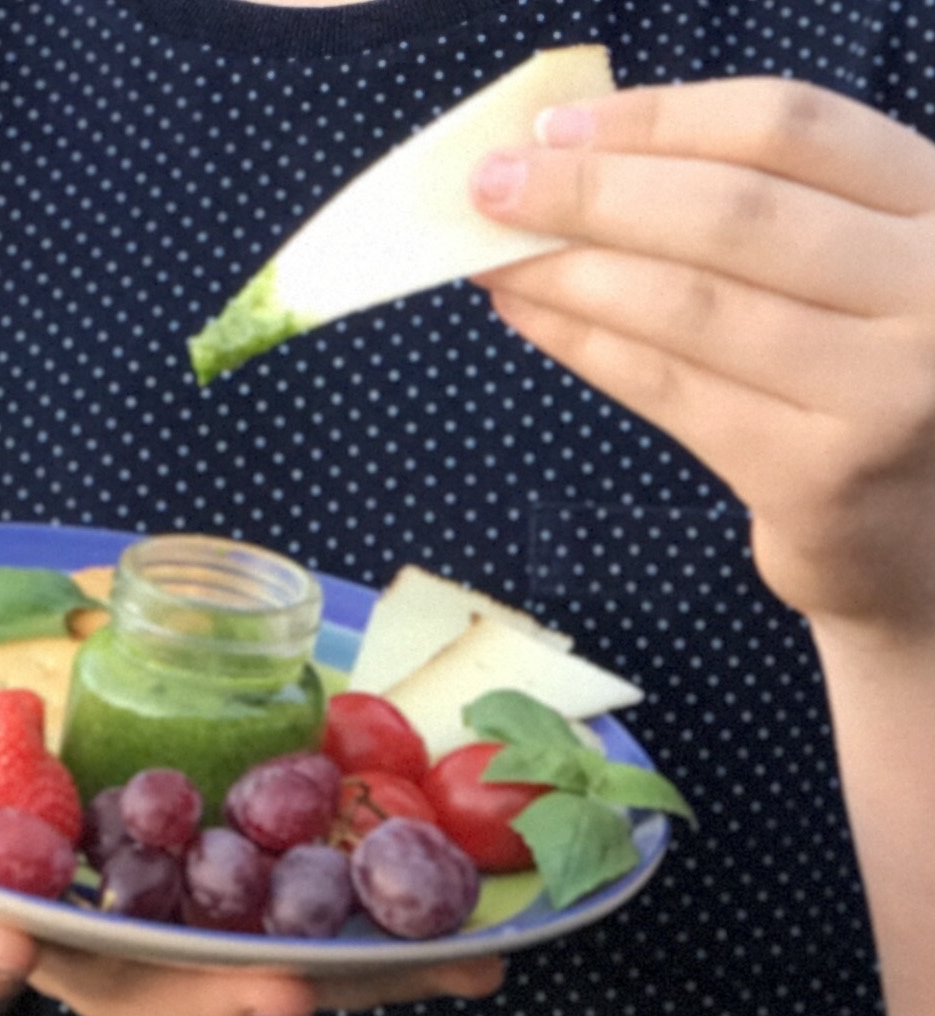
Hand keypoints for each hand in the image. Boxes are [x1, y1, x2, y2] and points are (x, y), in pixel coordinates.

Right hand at [0, 763, 502, 1014]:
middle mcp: (80, 945)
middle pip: (138, 989)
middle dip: (202, 997)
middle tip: (277, 997)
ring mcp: (161, 940)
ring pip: (247, 969)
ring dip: (344, 972)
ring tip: (453, 966)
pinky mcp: (225, 917)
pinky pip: (309, 934)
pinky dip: (391, 943)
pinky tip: (487, 942)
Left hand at [468, 76, 934, 645]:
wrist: (927, 534)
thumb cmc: (866, 366)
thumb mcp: (855, 259)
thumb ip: (759, 198)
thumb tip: (571, 150)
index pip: (788, 127)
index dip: (657, 119)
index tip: (553, 125)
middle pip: (731, 212)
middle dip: (589, 191)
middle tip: (488, 185)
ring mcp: (890, 388)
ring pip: (690, 304)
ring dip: (567, 271)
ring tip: (489, 254)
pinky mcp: (821, 474)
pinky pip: (668, 388)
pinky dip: (581, 342)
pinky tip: (528, 315)